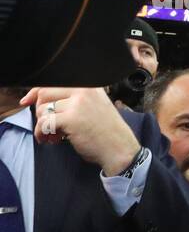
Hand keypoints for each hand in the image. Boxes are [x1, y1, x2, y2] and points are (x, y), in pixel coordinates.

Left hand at [21, 87, 139, 174]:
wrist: (120, 149)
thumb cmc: (106, 132)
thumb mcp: (94, 106)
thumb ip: (72, 99)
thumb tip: (37, 98)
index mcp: (89, 86)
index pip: (53, 82)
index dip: (35, 92)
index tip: (26, 101)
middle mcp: (83, 91)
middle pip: (44, 94)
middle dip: (40, 112)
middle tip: (49, 126)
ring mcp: (77, 104)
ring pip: (42, 110)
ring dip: (42, 125)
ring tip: (53, 136)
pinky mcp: (71, 119)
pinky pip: (44, 123)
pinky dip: (42, 133)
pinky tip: (50, 140)